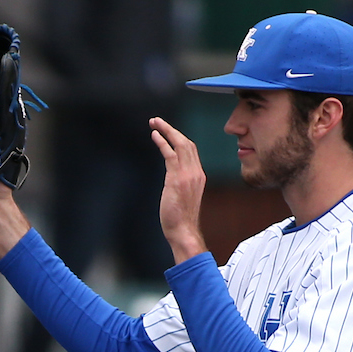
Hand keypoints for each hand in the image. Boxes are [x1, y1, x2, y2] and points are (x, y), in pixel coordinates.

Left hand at [149, 117, 207, 263]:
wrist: (184, 231)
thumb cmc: (181, 219)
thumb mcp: (183, 197)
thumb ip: (180, 184)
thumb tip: (172, 180)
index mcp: (198, 176)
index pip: (191, 150)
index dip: (179, 138)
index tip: (168, 132)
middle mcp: (195, 172)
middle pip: (186, 142)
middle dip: (171, 129)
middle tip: (157, 121)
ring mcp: (187, 175)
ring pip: (180, 144)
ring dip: (166, 131)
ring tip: (154, 123)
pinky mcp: (177, 179)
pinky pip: (170, 154)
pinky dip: (162, 142)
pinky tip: (154, 136)